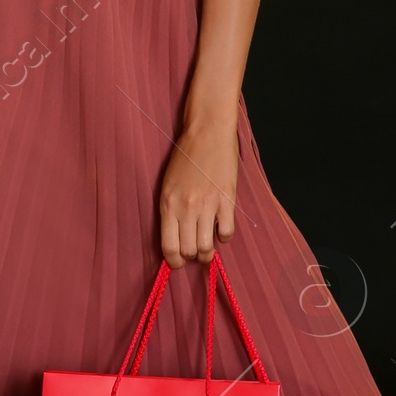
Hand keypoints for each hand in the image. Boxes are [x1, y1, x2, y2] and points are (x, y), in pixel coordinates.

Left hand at [159, 116, 236, 266]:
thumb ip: (171, 210)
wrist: (207, 133)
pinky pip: (227, 232)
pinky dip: (224, 236)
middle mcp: (186, 208)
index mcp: (168, 204)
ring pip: (207, 247)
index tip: (177, 263)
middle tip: (195, 252)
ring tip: (208, 247)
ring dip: (208, 252)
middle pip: (188, 251)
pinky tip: (221, 229)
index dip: (174, 262)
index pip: (169, 247)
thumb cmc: (185, 157)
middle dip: (191, 256)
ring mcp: (208, 205)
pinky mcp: (227, 200)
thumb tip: (176, 237)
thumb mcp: (168, 185)